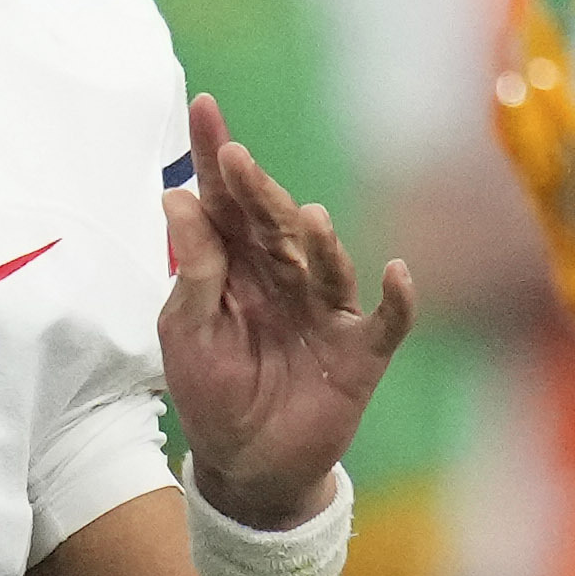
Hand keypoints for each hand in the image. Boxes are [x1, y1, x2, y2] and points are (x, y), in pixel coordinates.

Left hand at [157, 92, 414, 530]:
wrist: (245, 467)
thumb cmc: (212, 394)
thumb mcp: (186, 333)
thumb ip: (192, 271)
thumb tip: (176, 199)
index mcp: (237, 265)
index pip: (226, 202)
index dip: (216, 156)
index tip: (204, 108)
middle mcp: (285, 276)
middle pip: (274, 224)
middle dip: (256, 191)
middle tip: (234, 159)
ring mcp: (325, 311)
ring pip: (327, 264)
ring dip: (321, 241)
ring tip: (306, 218)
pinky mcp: (359, 351)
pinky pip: (387, 321)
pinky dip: (398, 300)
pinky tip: (398, 273)